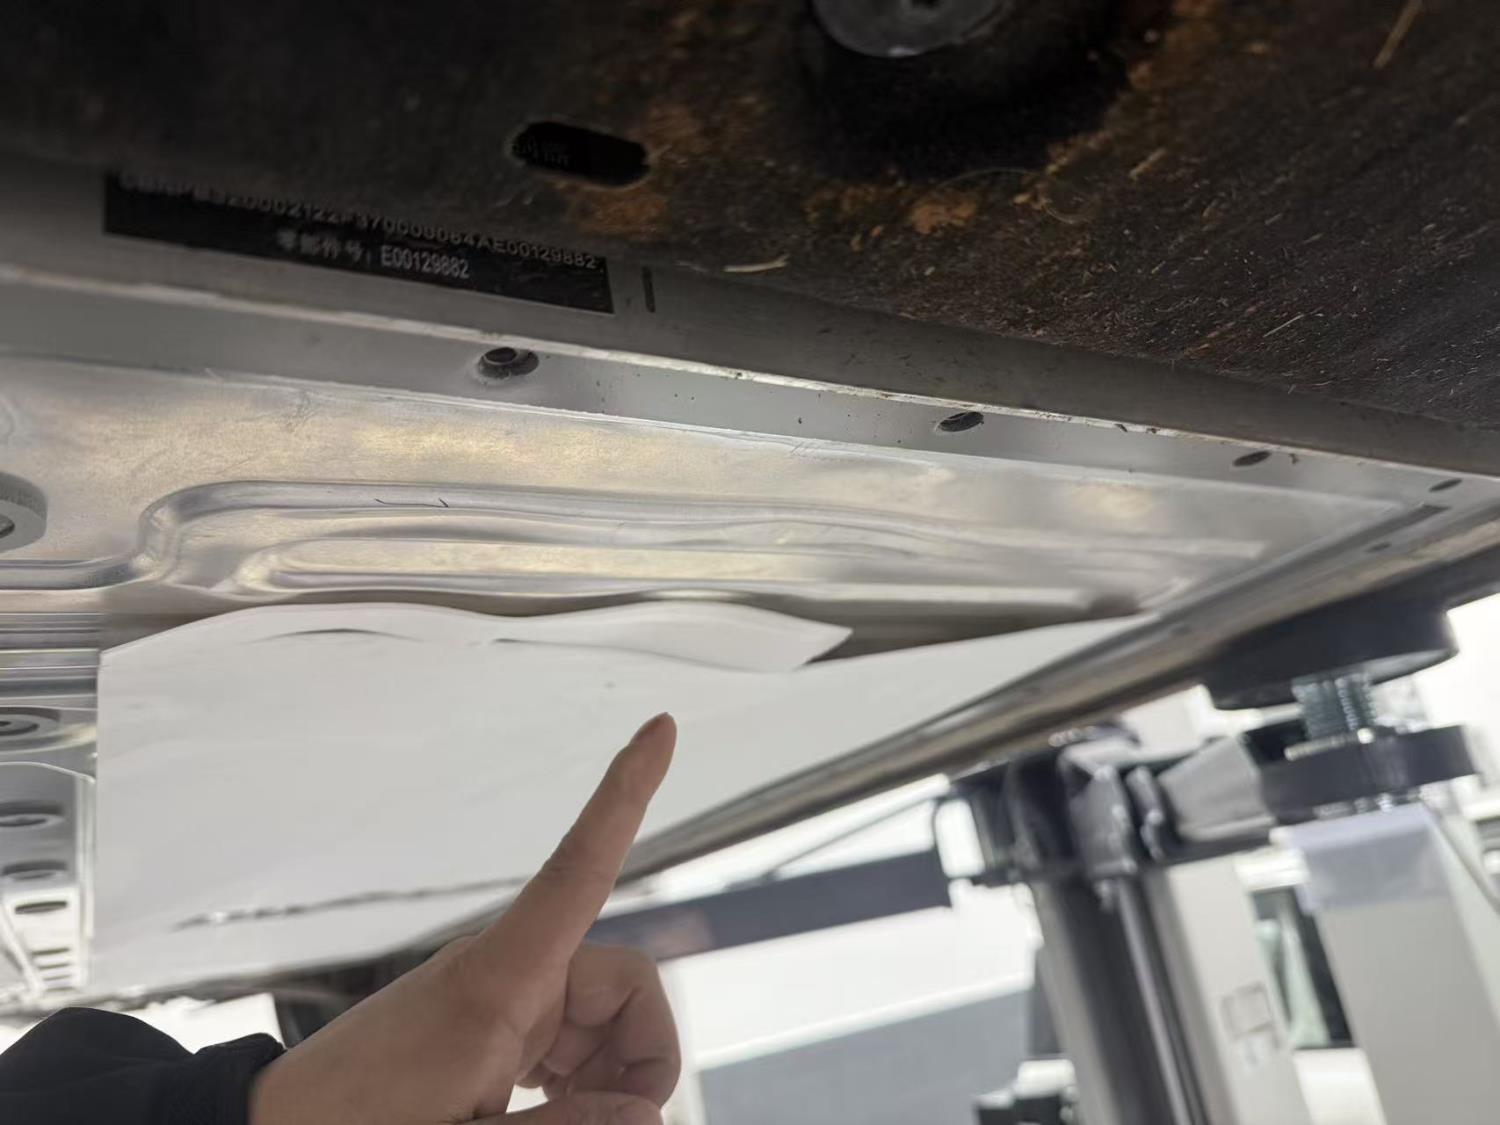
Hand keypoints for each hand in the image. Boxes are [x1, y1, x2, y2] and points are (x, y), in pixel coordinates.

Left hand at [250, 714, 679, 1124]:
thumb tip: (646, 1112)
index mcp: (500, 981)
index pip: (580, 866)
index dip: (625, 793)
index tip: (661, 726)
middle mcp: (510, 975)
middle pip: (627, 983)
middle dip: (644, 1055)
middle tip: (617, 1120)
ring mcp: (503, 1003)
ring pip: (607, 1018)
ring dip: (611, 1078)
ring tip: (560, 1121)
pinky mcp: (492, 1031)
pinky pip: (573, 1038)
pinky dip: (581, 1081)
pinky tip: (547, 1111)